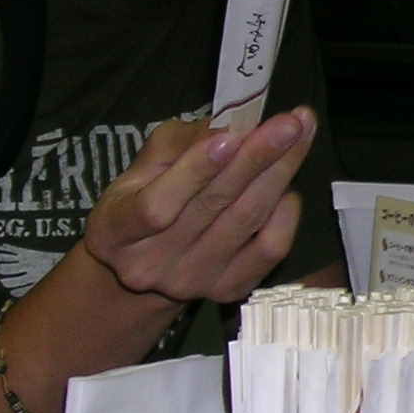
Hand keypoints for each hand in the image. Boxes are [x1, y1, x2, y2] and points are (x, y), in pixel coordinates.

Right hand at [80, 107, 313, 306]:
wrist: (150, 261)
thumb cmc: (146, 195)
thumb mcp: (147, 163)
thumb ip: (182, 142)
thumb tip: (232, 124)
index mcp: (113, 230)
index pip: (156, 206)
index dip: (195, 171)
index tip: (231, 136)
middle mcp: (149, 265)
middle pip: (213, 206)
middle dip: (256, 157)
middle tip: (291, 122)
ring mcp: (190, 283)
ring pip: (247, 220)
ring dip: (280, 173)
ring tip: (300, 135)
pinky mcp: (228, 290)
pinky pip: (270, 249)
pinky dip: (285, 212)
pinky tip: (286, 185)